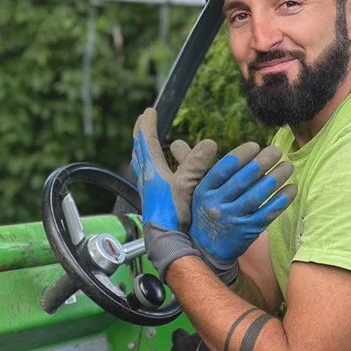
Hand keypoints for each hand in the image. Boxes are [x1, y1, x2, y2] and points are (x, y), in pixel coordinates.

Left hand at [131, 108, 216, 278]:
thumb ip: (197, 164)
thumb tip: (210, 143)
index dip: (148, 125)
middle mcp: (147, 177)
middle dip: (141, 134)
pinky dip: (146, 166)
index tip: (150, 111)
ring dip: (142, 149)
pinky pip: (145, 175)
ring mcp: (147, 188)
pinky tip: (151, 173)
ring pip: (141, 163)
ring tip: (142, 144)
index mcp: (153, 170)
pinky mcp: (151, 198)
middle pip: (140, 149)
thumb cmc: (173, 214)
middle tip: (141, 121)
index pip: (147, 141)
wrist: (164, 239)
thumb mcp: (187, 186)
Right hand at [189, 143, 296, 278]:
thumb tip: (176, 144)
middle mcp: (217, 206)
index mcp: (203, 192)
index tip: (254, 146)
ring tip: (288, 166)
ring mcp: (232, 219)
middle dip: (262, 163)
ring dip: (275, 178)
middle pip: (243, 180)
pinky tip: (291, 188)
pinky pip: (267, 213)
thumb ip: (190, 167)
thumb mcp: (191, 192)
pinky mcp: (247, 231)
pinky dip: (281, 200)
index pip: (223, 169)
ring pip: (257, 195)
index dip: (240, 155)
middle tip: (277, 150)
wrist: (204, 251)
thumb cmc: (201, 213)